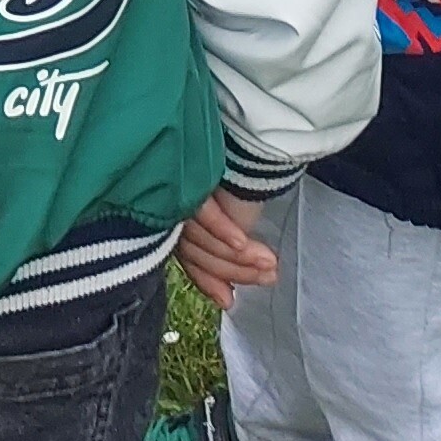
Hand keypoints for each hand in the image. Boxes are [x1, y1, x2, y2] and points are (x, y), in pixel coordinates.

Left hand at [176, 186, 282, 302]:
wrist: (242, 139)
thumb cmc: (241, 185)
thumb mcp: (237, 225)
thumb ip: (228, 255)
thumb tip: (226, 299)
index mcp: (178, 218)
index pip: (189, 257)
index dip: (207, 282)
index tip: (228, 301)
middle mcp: (171, 208)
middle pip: (195, 252)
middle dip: (234, 271)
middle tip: (269, 277)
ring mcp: (175, 193)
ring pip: (199, 238)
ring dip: (238, 255)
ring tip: (269, 262)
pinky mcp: (187, 181)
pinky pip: (202, 212)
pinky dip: (222, 230)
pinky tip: (242, 241)